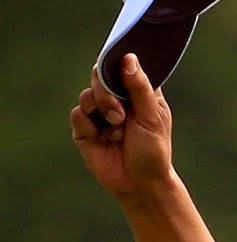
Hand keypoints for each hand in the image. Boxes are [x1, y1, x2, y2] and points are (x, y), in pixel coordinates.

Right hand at [70, 54, 173, 200]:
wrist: (141, 184)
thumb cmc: (153, 151)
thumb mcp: (151, 117)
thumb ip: (139, 87)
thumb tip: (128, 57)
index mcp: (137, 92)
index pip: (122, 65)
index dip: (117, 65)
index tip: (117, 69)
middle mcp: (117, 99)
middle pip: (99, 75)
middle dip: (107, 92)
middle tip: (120, 114)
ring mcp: (99, 113)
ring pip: (87, 94)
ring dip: (101, 109)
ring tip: (117, 129)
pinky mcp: (85, 129)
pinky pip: (78, 114)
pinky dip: (90, 125)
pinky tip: (103, 139)